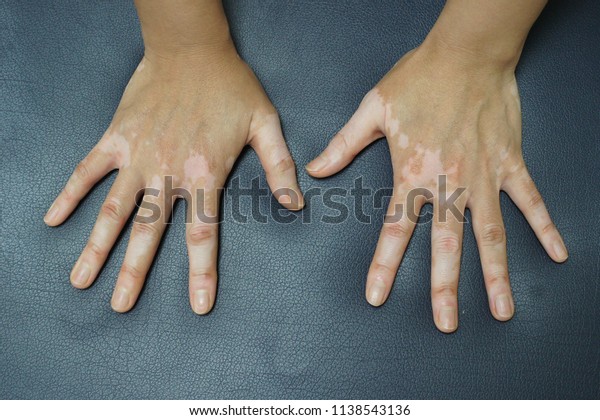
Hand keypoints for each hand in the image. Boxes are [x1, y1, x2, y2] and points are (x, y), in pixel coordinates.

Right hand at [44, 44, 303, 313]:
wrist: (191, 47)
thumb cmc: (231, 85)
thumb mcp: (265, 125)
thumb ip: (279, 167)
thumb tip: (296, 205)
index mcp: (205, 174)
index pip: (203, 234)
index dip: (201, 273)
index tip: (198, 306)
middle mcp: (167, 172)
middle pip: (149, 232)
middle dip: (134, 273)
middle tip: (120, 308)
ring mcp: (137, 156)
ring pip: (114, 210)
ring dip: (96, 246)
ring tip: (80, 280)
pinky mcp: (116, 138)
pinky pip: (87, 170)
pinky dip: (70, 193)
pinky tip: (53, 219)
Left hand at [306, 44, 566, 332]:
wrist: (466, 53)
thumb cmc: (419, 78)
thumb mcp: (372, 110)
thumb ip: (344, 145)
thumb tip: (316, 170)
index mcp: (413, 174)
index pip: (395, 230)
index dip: (385, 266)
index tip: (377, 297)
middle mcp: (449, 184)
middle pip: (447, 245)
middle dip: (445, 287)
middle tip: (446, 324)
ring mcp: (483, 177)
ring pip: (491, 234)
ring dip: (496, 274)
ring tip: (501, 310)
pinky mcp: (509, 163)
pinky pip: (530, 200)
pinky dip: (544, 226)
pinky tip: (557, 254)